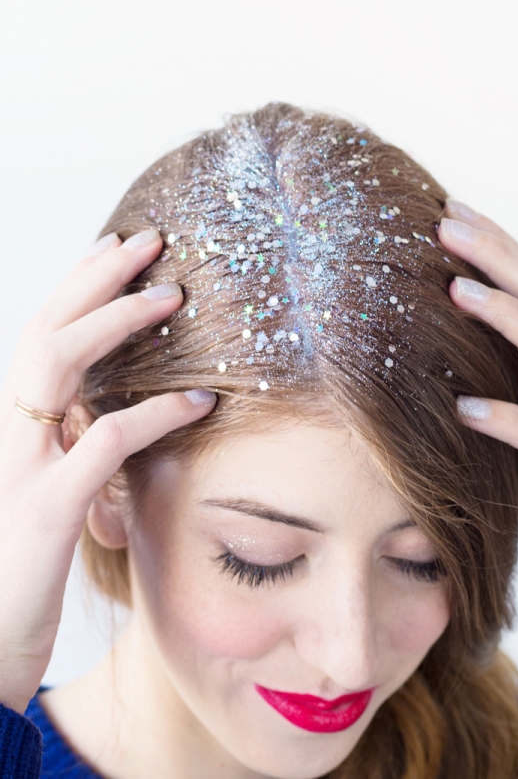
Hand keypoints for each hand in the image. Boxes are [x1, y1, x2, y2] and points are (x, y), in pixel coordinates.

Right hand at [0, 229, 215, 713]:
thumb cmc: (18, 574)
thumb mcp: (47, 497)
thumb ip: (69, 449)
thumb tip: (109, 413)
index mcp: (11, 428)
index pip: (39, 335)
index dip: (76, 286)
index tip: (115, 247)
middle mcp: (7, 436)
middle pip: (45, 331)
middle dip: (95, 277)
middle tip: (149, 240)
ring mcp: (20, 470)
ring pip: (58, 366)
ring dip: (115, 322)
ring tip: (173, 295)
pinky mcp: (43, 514)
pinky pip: (101, 445)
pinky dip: (152, 415)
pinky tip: (200, 403)